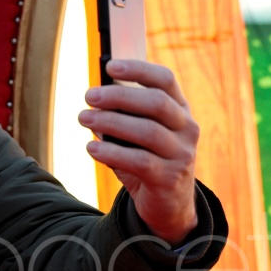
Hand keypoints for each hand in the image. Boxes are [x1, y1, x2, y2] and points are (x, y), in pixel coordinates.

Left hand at [78, 59, 198, 244]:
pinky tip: (92, 149)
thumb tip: (95, 99)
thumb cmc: (147, 160)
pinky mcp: (170, 178)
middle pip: (156, 103)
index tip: (109, 66)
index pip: (165, 80)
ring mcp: (182, 154)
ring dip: (111, 122)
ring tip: (83, 118)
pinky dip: (112, 153)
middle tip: (89, 96)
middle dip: (119, 96)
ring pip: (148, 132)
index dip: (139, 69)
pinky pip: (140, 162)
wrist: (168, 204)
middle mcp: (187, 128)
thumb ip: (122, 116)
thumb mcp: (137, 135)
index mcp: (180, 110)